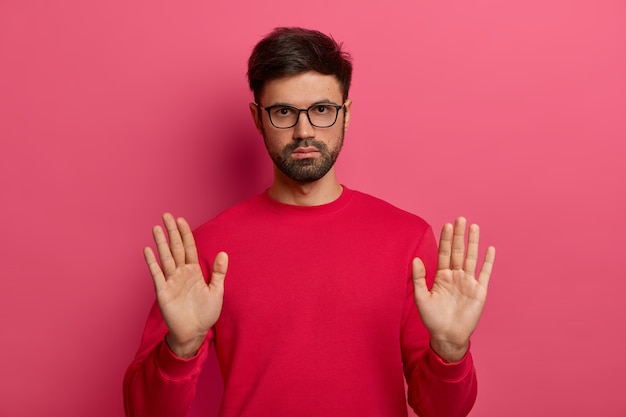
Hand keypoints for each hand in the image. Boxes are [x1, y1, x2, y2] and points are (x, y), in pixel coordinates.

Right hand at [144, 213, 227, 358]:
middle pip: (176, 248)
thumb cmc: (206, 313)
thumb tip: (223, 253)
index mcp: (194, 272)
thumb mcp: (216, 291)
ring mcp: (171, 281)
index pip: (189, 248)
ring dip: (161, 243)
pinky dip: (152, 262)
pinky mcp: (163, 292)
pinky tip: (148, 250)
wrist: (195, 332)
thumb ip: (218, 272)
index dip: (185, 233)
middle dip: (172, 232)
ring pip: (166, 257)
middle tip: (166, 215)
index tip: (181, 220)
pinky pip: (157, 274)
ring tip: (156, 228)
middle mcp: (181, 273)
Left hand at [412, 217, 494, 362]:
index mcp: (441, 277)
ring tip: (474, 227)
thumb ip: (418, 278)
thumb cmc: (432, 319)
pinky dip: (488, 261)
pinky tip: (489, 249)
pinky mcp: (479, 291)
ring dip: (473, 242)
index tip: (447, 225)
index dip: (446, 240)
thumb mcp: (421, 297)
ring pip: (471, 258)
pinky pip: (484, 273)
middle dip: (459, 235)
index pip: (444, 254)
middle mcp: (455, 276)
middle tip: (460, 218)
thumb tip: (415, 259)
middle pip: (458, 251)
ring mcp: (468, 283)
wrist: (447, 336)